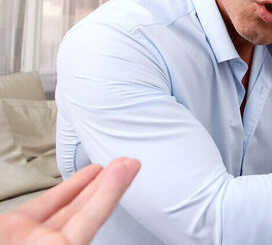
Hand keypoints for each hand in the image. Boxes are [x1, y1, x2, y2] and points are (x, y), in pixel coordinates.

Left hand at [0, 157, 139, 244]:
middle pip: (77, 206)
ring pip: (90, 212)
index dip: (76, 183)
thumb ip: (21, 209)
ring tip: (130, 165)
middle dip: (103, 182)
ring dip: (114, 184)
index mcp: (17, 232)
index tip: (95, 169)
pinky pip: (92, 220)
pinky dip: (109, 195)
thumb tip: (30, 190)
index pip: (54, 202)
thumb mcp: (2, 224)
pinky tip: (120, 177)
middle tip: (123, 163)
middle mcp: (42, 240)